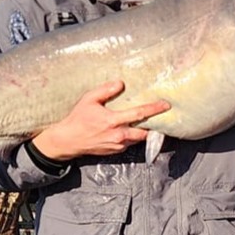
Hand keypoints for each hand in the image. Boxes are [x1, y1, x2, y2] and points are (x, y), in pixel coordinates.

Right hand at [32, 80, 170, 160]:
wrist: (68, 141)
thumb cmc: (78, 118)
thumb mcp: (89, 100)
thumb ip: (105, 90)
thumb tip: (121, 83)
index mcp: (113, 121)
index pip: (139, 114)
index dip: (154, 109)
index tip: (166, 105)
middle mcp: (118, 135)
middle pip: (145, 132)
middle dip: (155, 125)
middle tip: (163, 117)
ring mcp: (118, 145)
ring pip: (138, 139)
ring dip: (145, 131)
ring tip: (150, 122)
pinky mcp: (115, 152)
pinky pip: (130, 144)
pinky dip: (134, 137)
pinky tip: (132, 129)